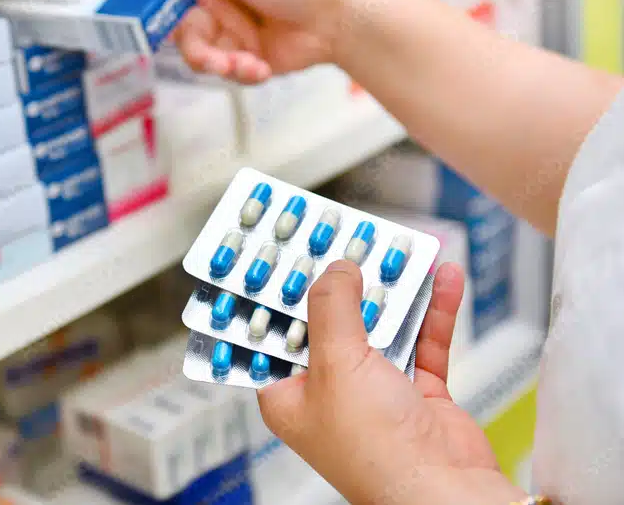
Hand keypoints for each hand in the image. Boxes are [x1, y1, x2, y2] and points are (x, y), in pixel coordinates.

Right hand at [132, 0, 369, 83]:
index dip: (153, 7)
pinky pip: (228, 74)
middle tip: (209, 55)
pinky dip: (241, 73)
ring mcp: (234, 30)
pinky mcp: (249, 58)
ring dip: (219, 64)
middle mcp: (218, 0)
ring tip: (241, 63)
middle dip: (195, 47)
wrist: (340, 16)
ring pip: (202, 57)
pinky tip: (260, 65)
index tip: (143, 23)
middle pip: (181, 31)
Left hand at [257, 261, 527, 504]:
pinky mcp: (418, 394)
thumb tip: (336, 270)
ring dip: (393, 291)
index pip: (273, 333)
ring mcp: (375, 393)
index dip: (278, 294)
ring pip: (380, 327)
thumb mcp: (337, 363)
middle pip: (330, 322)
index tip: (285, 254)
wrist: (446, 492)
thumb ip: (332, 308)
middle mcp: (329, 393)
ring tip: (398, 251)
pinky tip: (443, 279)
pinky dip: (434, 311)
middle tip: (349, 241)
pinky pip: (424, 341)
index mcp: (289, 394)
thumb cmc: (377, 451)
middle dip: (343, 282)